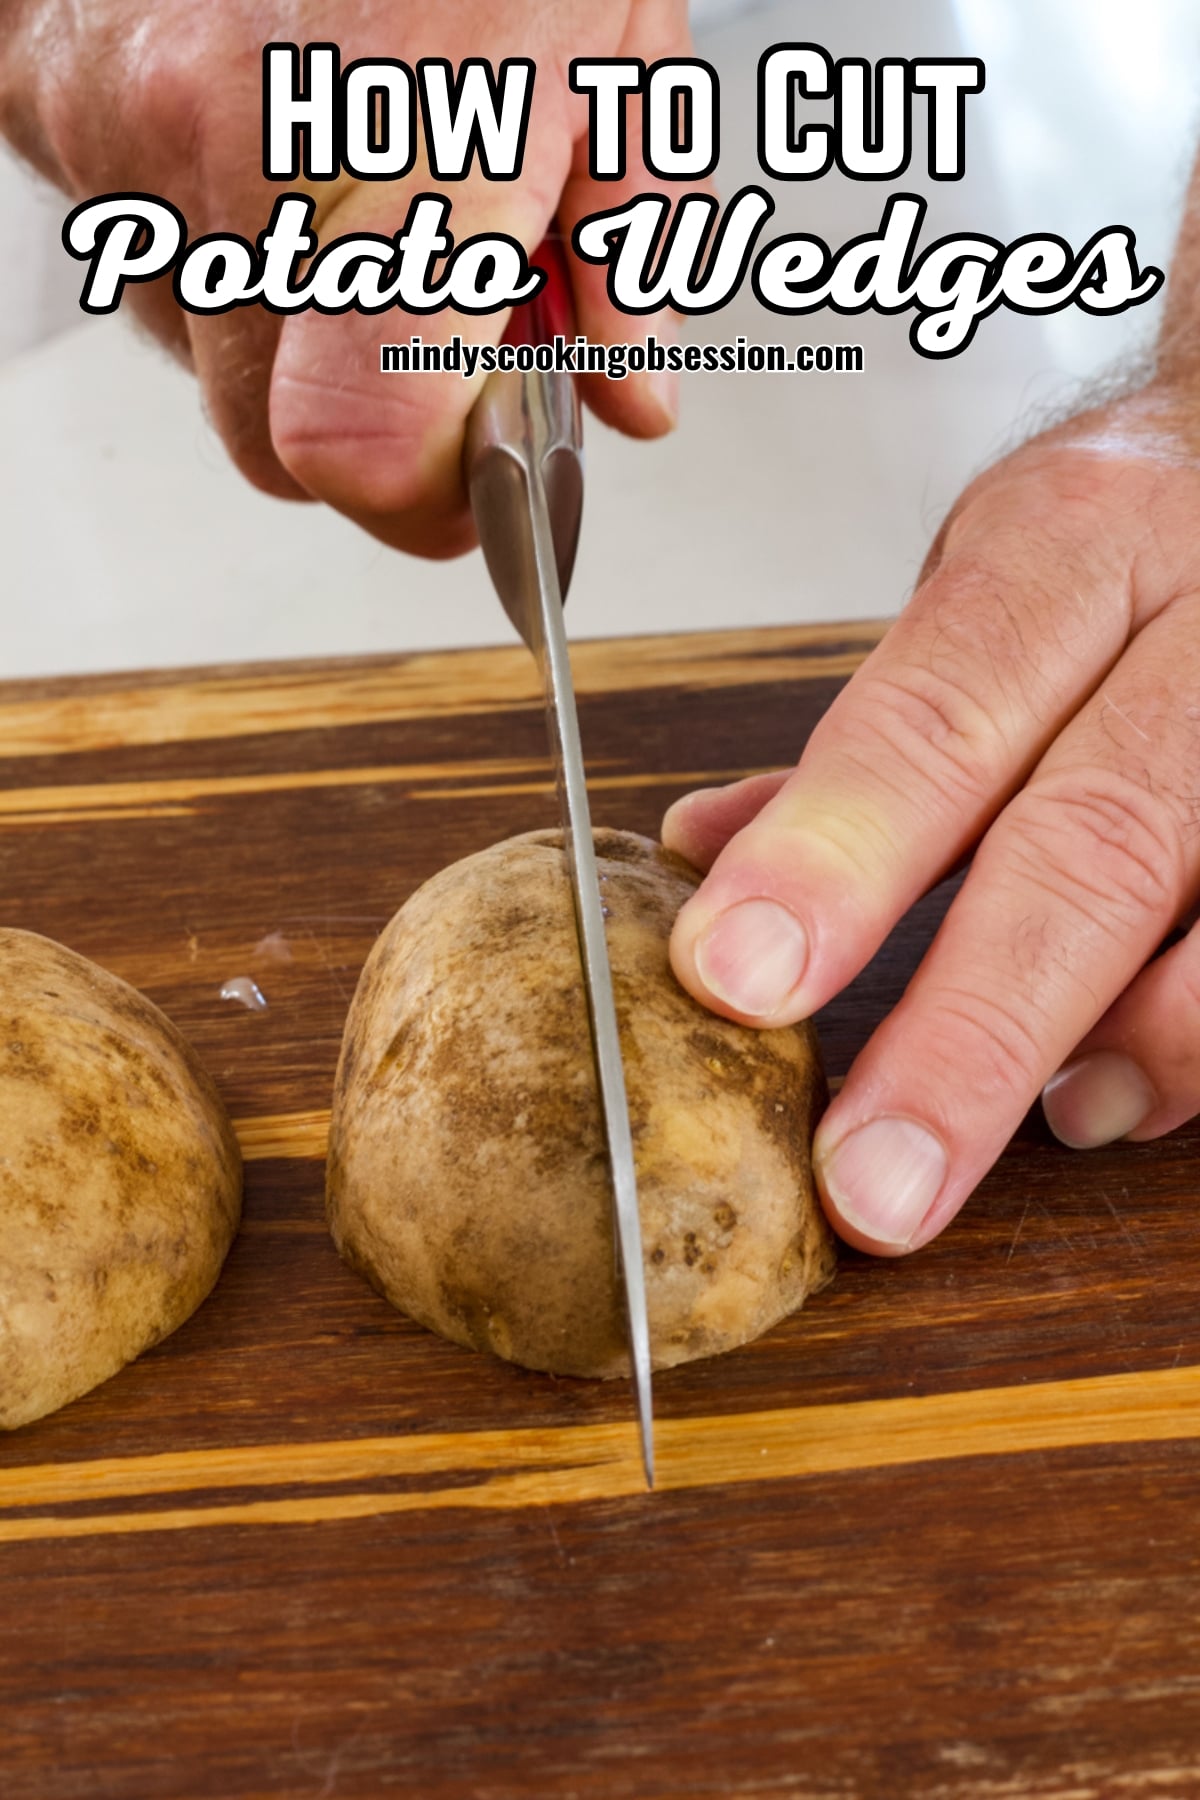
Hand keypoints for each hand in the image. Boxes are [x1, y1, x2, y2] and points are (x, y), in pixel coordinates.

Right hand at [1, 0, 693, 552]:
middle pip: (279, 444)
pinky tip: (285, 157)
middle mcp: (222, 135)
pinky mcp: (45, 96)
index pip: (356, 447)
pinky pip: (143, 260)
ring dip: (303, 337)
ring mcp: (112, 115)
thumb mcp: (621, 40)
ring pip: (208, 357)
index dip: (426, 502)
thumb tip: (624, 401)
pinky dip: (222, 252)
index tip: (482, 486)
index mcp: (399, 125)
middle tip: (450, 344)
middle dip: (378, 436)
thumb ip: (630, 252)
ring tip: (374, 203)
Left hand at [664, 383, 1199, 1254]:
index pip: (939, 714)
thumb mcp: (991, 574)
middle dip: (970, 1030)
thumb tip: (708, 854)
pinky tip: (1116, 1090)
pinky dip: (1192, 1039)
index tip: (737, 979)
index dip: (837, 856)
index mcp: (1072, 544)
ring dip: (1119, 1045)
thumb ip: (870, 729)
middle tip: (872, 1181)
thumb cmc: (1124, 537)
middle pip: (1094, 844)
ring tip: (1037, 1127)